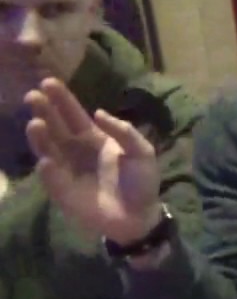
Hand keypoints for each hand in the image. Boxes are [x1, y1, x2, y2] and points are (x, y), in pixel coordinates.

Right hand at [24, 78, 162, 244]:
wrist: (140, 216)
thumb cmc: (142, 182)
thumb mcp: (142, 153)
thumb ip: (125, 132)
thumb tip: (98, 113)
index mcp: (95, 139)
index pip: (74, 115)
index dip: (62, 99)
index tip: (49, 82)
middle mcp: (76, 151)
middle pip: (55, 127)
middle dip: (43, 111)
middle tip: (32, 96)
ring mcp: (67, 170)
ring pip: (47, 149)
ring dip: (40, 137)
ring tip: (36, 124)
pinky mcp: (62, 192)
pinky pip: (52, 179)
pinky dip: (48, 170)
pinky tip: (46, 161)